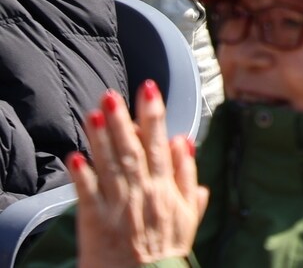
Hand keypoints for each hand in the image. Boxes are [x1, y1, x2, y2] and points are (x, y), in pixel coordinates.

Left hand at [71, 82, 207, 267]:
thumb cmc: (166, 250)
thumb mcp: (189, 213)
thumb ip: (187, 175)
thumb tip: (186, 142)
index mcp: (166, 190)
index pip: (160, 144)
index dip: (154, 115)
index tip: (149, 90)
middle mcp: (142, 194)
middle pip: (132, 151)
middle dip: (122, 120)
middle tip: (112, 95)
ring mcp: (118, 207)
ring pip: (109, 166)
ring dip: (101, 139)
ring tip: (94, 114)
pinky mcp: (95, 222)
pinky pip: (88, 195)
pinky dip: (82, 175)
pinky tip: (76, 156)